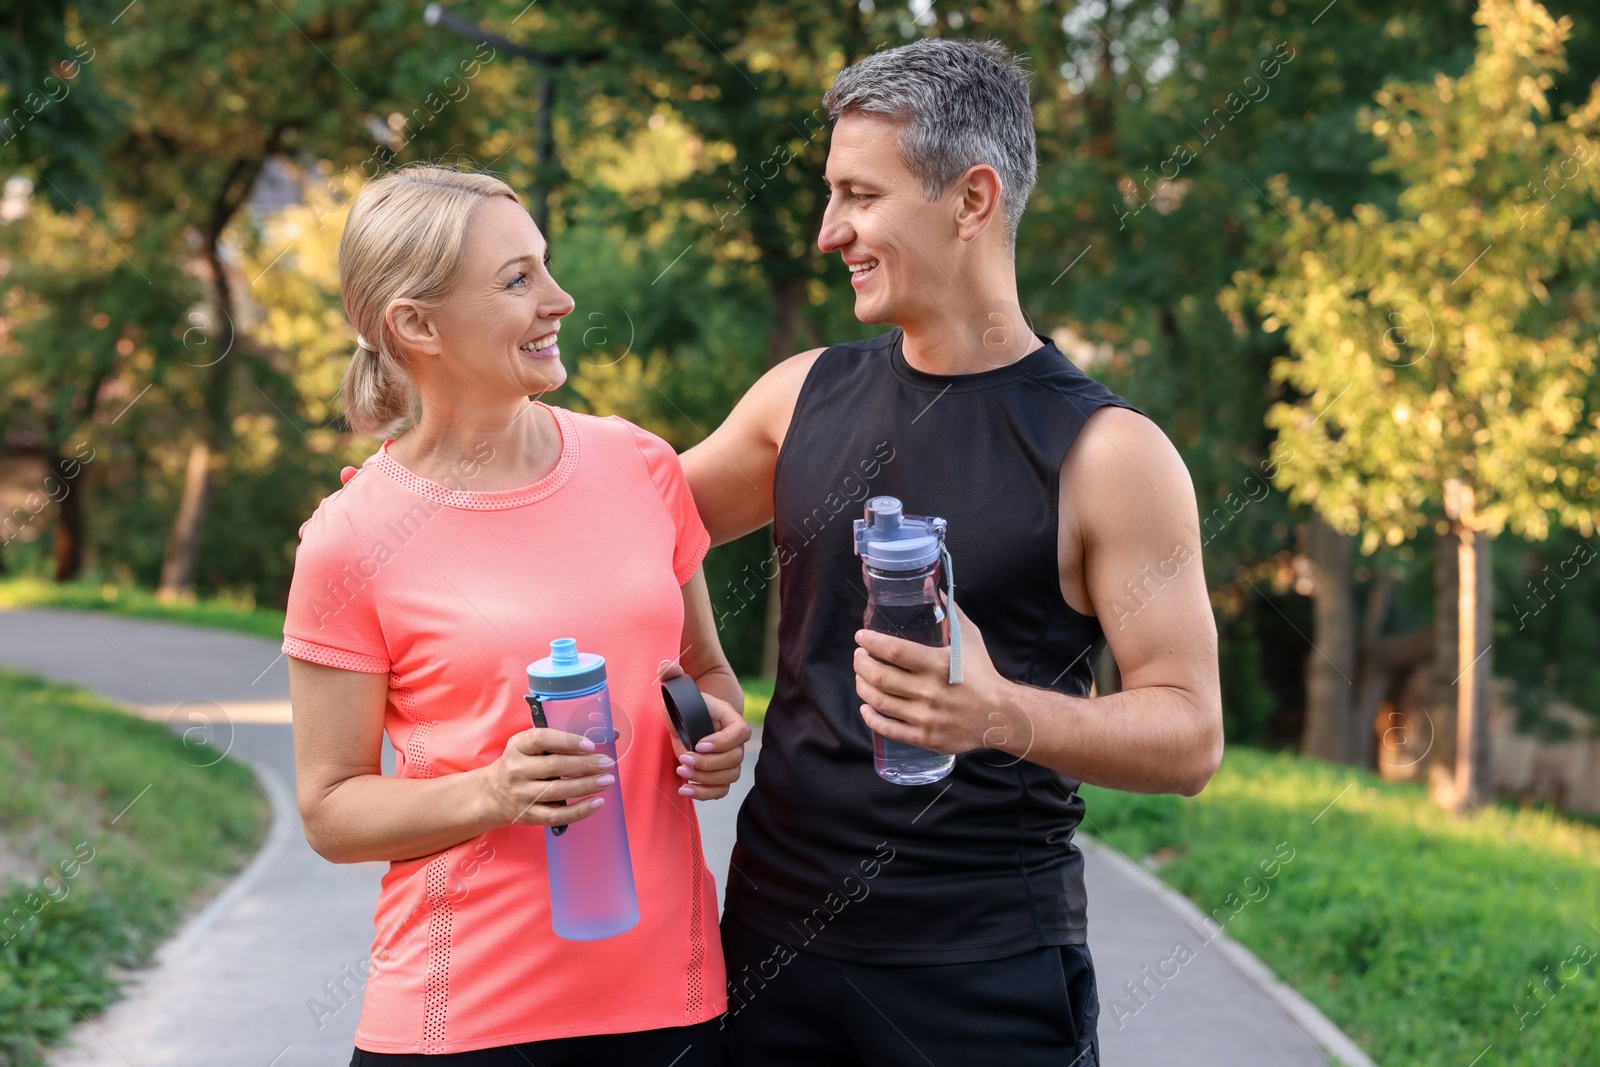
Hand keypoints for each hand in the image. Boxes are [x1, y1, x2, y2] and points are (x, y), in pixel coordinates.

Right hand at [482, 727, 615, 827]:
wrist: (491, 794)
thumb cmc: (521, 763)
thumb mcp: (530, 746)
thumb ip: (563, 739)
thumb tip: (612, 734)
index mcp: (517, 746)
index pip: (541, 739)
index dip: (567, 741)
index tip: (590, 745)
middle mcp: (516, 770)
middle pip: (554, 766)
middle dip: (585, 765)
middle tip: (607, 763)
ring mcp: (521, 795)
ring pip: (557, 791)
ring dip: (586, 786)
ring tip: (607, 780)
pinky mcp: (528, 816)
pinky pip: (557, 815)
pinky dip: (579, 811)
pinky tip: (597, 803)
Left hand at [659, 660, 751, 799]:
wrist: (684, 723)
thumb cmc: (682, 706)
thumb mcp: (676, 692)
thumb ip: (671, 677)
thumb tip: (664, 665)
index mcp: (729, 718)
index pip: (739, 732)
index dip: (722, 741)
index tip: (699, 743)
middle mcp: (733, 741)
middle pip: (734, 758)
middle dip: (708, 763)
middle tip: (683, 759)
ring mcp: (728, 760)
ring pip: (728, 776)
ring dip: (705, 778)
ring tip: (682, 771)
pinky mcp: (718, 775)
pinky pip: (720, 790)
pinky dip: (704, 794)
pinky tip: (685, 789)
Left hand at [853, 601, 1028, 756]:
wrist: (999, 714)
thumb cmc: (982, 674)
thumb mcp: (970, 639)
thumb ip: (951, 614)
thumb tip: (934, 588)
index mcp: (938, 664)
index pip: (895, 651)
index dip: (872, 642)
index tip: (861, 637)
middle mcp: (929, 691)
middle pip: (880, 677)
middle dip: (861, 664)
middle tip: (859, 656)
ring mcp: (925, 716)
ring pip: (879, 701)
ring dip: (862, 687)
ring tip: (861, 677)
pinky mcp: (924, 737)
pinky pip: (888, 729)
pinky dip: (871, 718)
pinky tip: (865, 708)